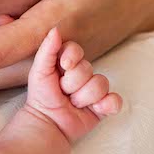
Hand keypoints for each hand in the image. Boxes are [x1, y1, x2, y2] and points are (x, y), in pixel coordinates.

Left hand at [25, 28, 121, 142]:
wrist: (47, 124)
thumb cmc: (41, 96)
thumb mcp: (39, 71)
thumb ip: (47, 50)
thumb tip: (56, 29)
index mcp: (67, 62)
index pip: (76, 50)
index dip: (72, 58)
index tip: (63, 68)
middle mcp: (83, 73)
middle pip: (88, 69)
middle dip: (72, 84)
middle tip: (62, 93)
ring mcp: (94, 90)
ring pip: (100, 84)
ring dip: (83, 97)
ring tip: (72, 104)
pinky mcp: (103, 106)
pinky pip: (115, 100)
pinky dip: (107, 105)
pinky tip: (95, 109)